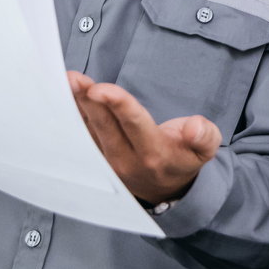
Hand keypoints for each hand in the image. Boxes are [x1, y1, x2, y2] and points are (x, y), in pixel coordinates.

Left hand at [68, 71, 219, 204]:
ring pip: (89, 131)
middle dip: (89, 101)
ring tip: (68, 82)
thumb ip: (204, 136)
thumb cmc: (183, 157)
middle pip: (105, 127)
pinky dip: (71, 115)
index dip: (118, 106)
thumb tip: (195, 127)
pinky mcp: (95, 159)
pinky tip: (63, 94)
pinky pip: (81, 135)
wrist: (165, 189)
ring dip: (76, 106)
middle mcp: (127, 160)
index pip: (135, 126)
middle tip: (75, 79)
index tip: (101, 89)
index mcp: (155, 154)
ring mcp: (108, 162)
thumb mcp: (204, 148)